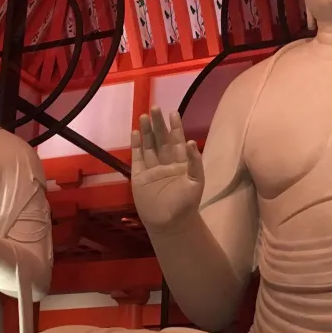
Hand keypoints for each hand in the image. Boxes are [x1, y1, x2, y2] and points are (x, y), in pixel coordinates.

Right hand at [131, 107, 204, 230]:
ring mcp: (152, 169)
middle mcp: (166, 163)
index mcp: (181, 164)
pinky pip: (137, 158)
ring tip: (144, 116)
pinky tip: (136, 133)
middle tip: (155, 108)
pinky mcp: (140, 177)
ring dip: (147, 131)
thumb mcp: (195, 183)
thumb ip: (194, 163)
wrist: (170, 224)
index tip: (173, 112)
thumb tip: (192, 142)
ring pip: (149, 146)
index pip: (178, 141)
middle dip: (158, 124)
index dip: (175, 127)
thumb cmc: (186, 205)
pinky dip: (136, 146)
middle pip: (161, 140)